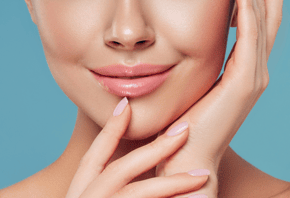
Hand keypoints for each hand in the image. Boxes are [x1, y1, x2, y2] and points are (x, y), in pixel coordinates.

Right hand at [66, 98, 209, 197]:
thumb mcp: (94, 195)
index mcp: (81, 189)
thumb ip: (114, 178)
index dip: (112, 128)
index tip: (127, 104)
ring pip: (139, 193)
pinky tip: (198, 195)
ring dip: (173, 183)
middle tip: (186, 129)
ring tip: (203, 176)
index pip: (96, 154)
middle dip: (157, 148)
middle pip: (122, 169)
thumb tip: (135, 149)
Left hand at [156, 0, 284, 197]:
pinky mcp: (245, 79)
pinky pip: (249, 31)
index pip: (256, 18)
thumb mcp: (198, 82)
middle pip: (264, 10)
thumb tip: (191, 37)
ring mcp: (255, 73)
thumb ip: (205, 60)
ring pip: (258, 14)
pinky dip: (247, 2)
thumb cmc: (187, 122)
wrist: (186, 155)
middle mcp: (257, 67)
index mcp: (246, 68)